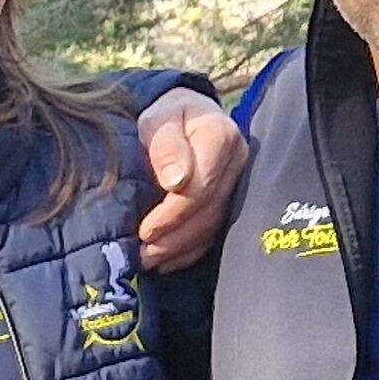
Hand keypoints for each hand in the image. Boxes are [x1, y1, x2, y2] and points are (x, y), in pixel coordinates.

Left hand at [132, 88, 247, 271]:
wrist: (181, 118)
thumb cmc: (164, 118)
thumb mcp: (158, 120)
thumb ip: (166, 146)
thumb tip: (176, 181)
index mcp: (221, 137)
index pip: (202, 187)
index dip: (173, 214)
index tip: (144, 230)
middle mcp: (237, 163)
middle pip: (208, 212)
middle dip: (173, 239)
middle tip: (140, 255)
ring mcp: (238, 184)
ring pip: (211, 226)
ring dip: (178, 249)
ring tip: (146, 260)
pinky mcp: (231, 201)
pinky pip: (213, 233)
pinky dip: (187, 252)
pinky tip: (164, 261)